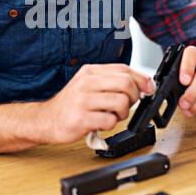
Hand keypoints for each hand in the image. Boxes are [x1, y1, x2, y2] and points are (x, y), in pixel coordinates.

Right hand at [40, 63, 154, 143]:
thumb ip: (111, 82)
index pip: (123, 69)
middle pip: (126, 84)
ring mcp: (83, 100)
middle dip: (134, 97)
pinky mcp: (81, 118)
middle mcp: (86, 82)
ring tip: (111, 115)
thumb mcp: (88, 85)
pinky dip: (110, 125)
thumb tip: (142, 84)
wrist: (46, 119)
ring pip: (121, 103)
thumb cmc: (71, 104)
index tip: (149, 88)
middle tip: (127, 105)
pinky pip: (110, 121)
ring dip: (122, 114)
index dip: (141, 79)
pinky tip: (101, 123)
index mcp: (90, 71)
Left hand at [178, 46, 195, 116]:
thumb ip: (175, 78)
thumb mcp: (180, 72)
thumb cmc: (191, 75)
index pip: (191, 55)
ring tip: (189, 110)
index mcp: (195, 54)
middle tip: (183, 103)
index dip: (187, 68)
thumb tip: (170, 92)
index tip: (183, 82)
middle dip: (193, 92)